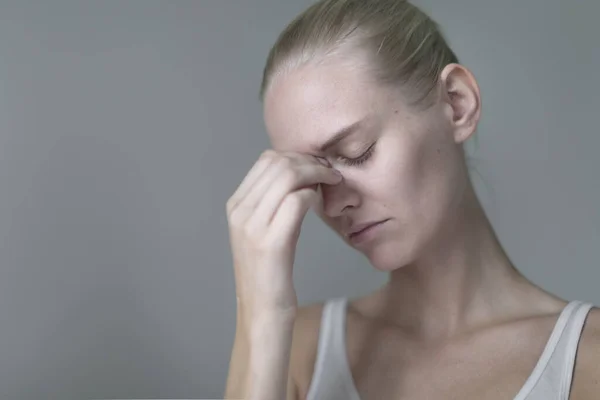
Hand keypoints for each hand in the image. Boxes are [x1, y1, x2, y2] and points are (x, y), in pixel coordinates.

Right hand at [226, 150, 341, 327]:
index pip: (266, 160)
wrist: (261, 311)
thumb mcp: (262, 231)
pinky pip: (297, 201)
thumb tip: (300, 174)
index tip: (317, 166)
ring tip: (332, 184)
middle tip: (330, 173)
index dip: (297, 156)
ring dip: (317, 175)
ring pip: (288, 177)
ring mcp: (252, 227)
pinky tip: (322, 206)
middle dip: (311, 162)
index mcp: (236, 205)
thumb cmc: (269, 272)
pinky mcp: (271, 243)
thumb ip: (271, 202)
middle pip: (278, 163)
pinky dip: (315, 197)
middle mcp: (240, 212)